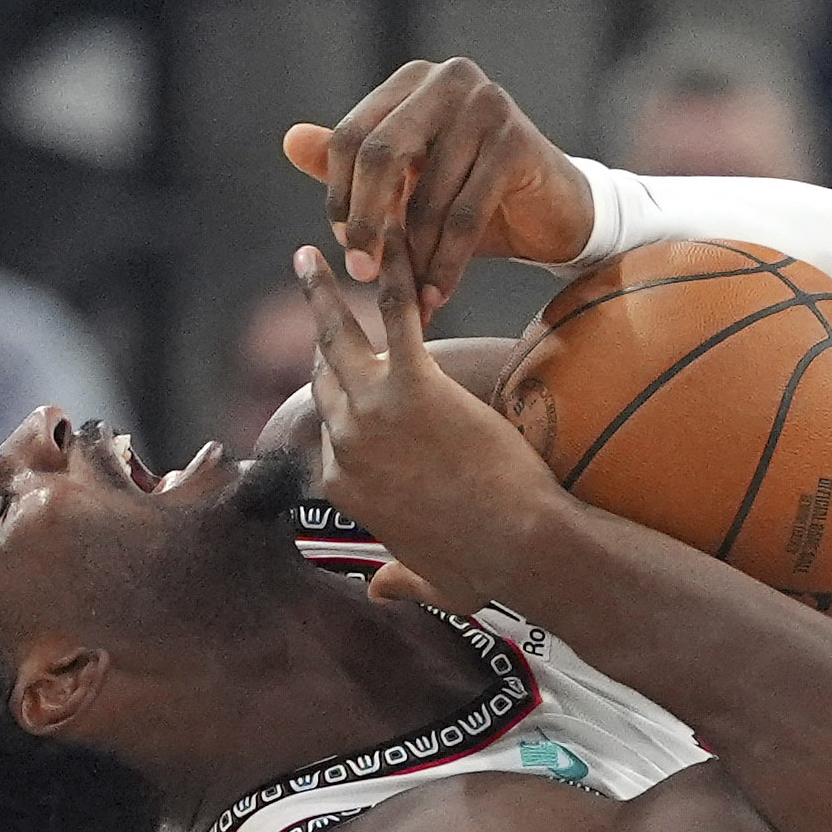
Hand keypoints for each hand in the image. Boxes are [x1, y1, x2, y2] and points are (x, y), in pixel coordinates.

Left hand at [283, 57, 594, 316]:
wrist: (556, 211)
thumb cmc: (474, 195)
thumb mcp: (409, 182)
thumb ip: (353, 163)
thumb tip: (289, 141)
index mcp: (413, 81)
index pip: (353, 136)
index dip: (341, 195)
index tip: (343, 244)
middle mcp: (448, 80)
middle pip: (382, 155)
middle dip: (368, 222)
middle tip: (363, 273)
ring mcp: (487, 105)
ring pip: (426, 194)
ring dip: (414, 255)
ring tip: (410, 296)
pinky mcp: (516, 141)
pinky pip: (464, 215)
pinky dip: (447, 262)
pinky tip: (439, 294)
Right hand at [294, 228, 570, 611]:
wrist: (520, 545)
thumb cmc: (485, 568)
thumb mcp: (433, 584)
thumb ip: (402, 581)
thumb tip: (382, 592)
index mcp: (344, 486)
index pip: (325, 432)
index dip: (331, 400)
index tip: (330, 373)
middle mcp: (346, 445)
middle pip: (324, 375)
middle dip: (318, 329)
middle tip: (310, 287)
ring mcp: (374, 414)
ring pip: (337, 338)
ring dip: (323, 290)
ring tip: (311, 253)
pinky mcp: (415, 387)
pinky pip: (397, 318)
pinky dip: (394, 276)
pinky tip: (392, 240)